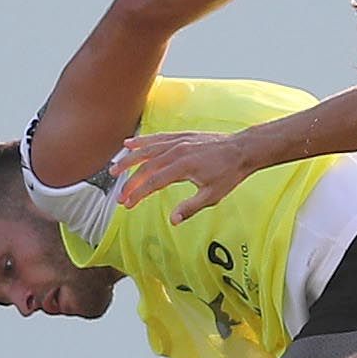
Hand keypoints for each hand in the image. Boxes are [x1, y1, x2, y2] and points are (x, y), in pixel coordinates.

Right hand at [115, 131, 254, 220]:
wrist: (242, 150)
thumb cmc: (229, 173)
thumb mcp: (212, 196)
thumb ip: (190, 207)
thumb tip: (172, 221)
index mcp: (183, 167)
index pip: (153, 182)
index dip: (138, 194)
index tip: (127, 204)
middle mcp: (177, 151)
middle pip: (146, 167)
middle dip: (130, 182)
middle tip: (119, 195)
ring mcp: (178, 142)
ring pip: (147, 150)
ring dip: (129, 159)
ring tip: (114, 169)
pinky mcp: (181, 137)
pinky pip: (157, 138)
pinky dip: (142, 141)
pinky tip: (129, 144)